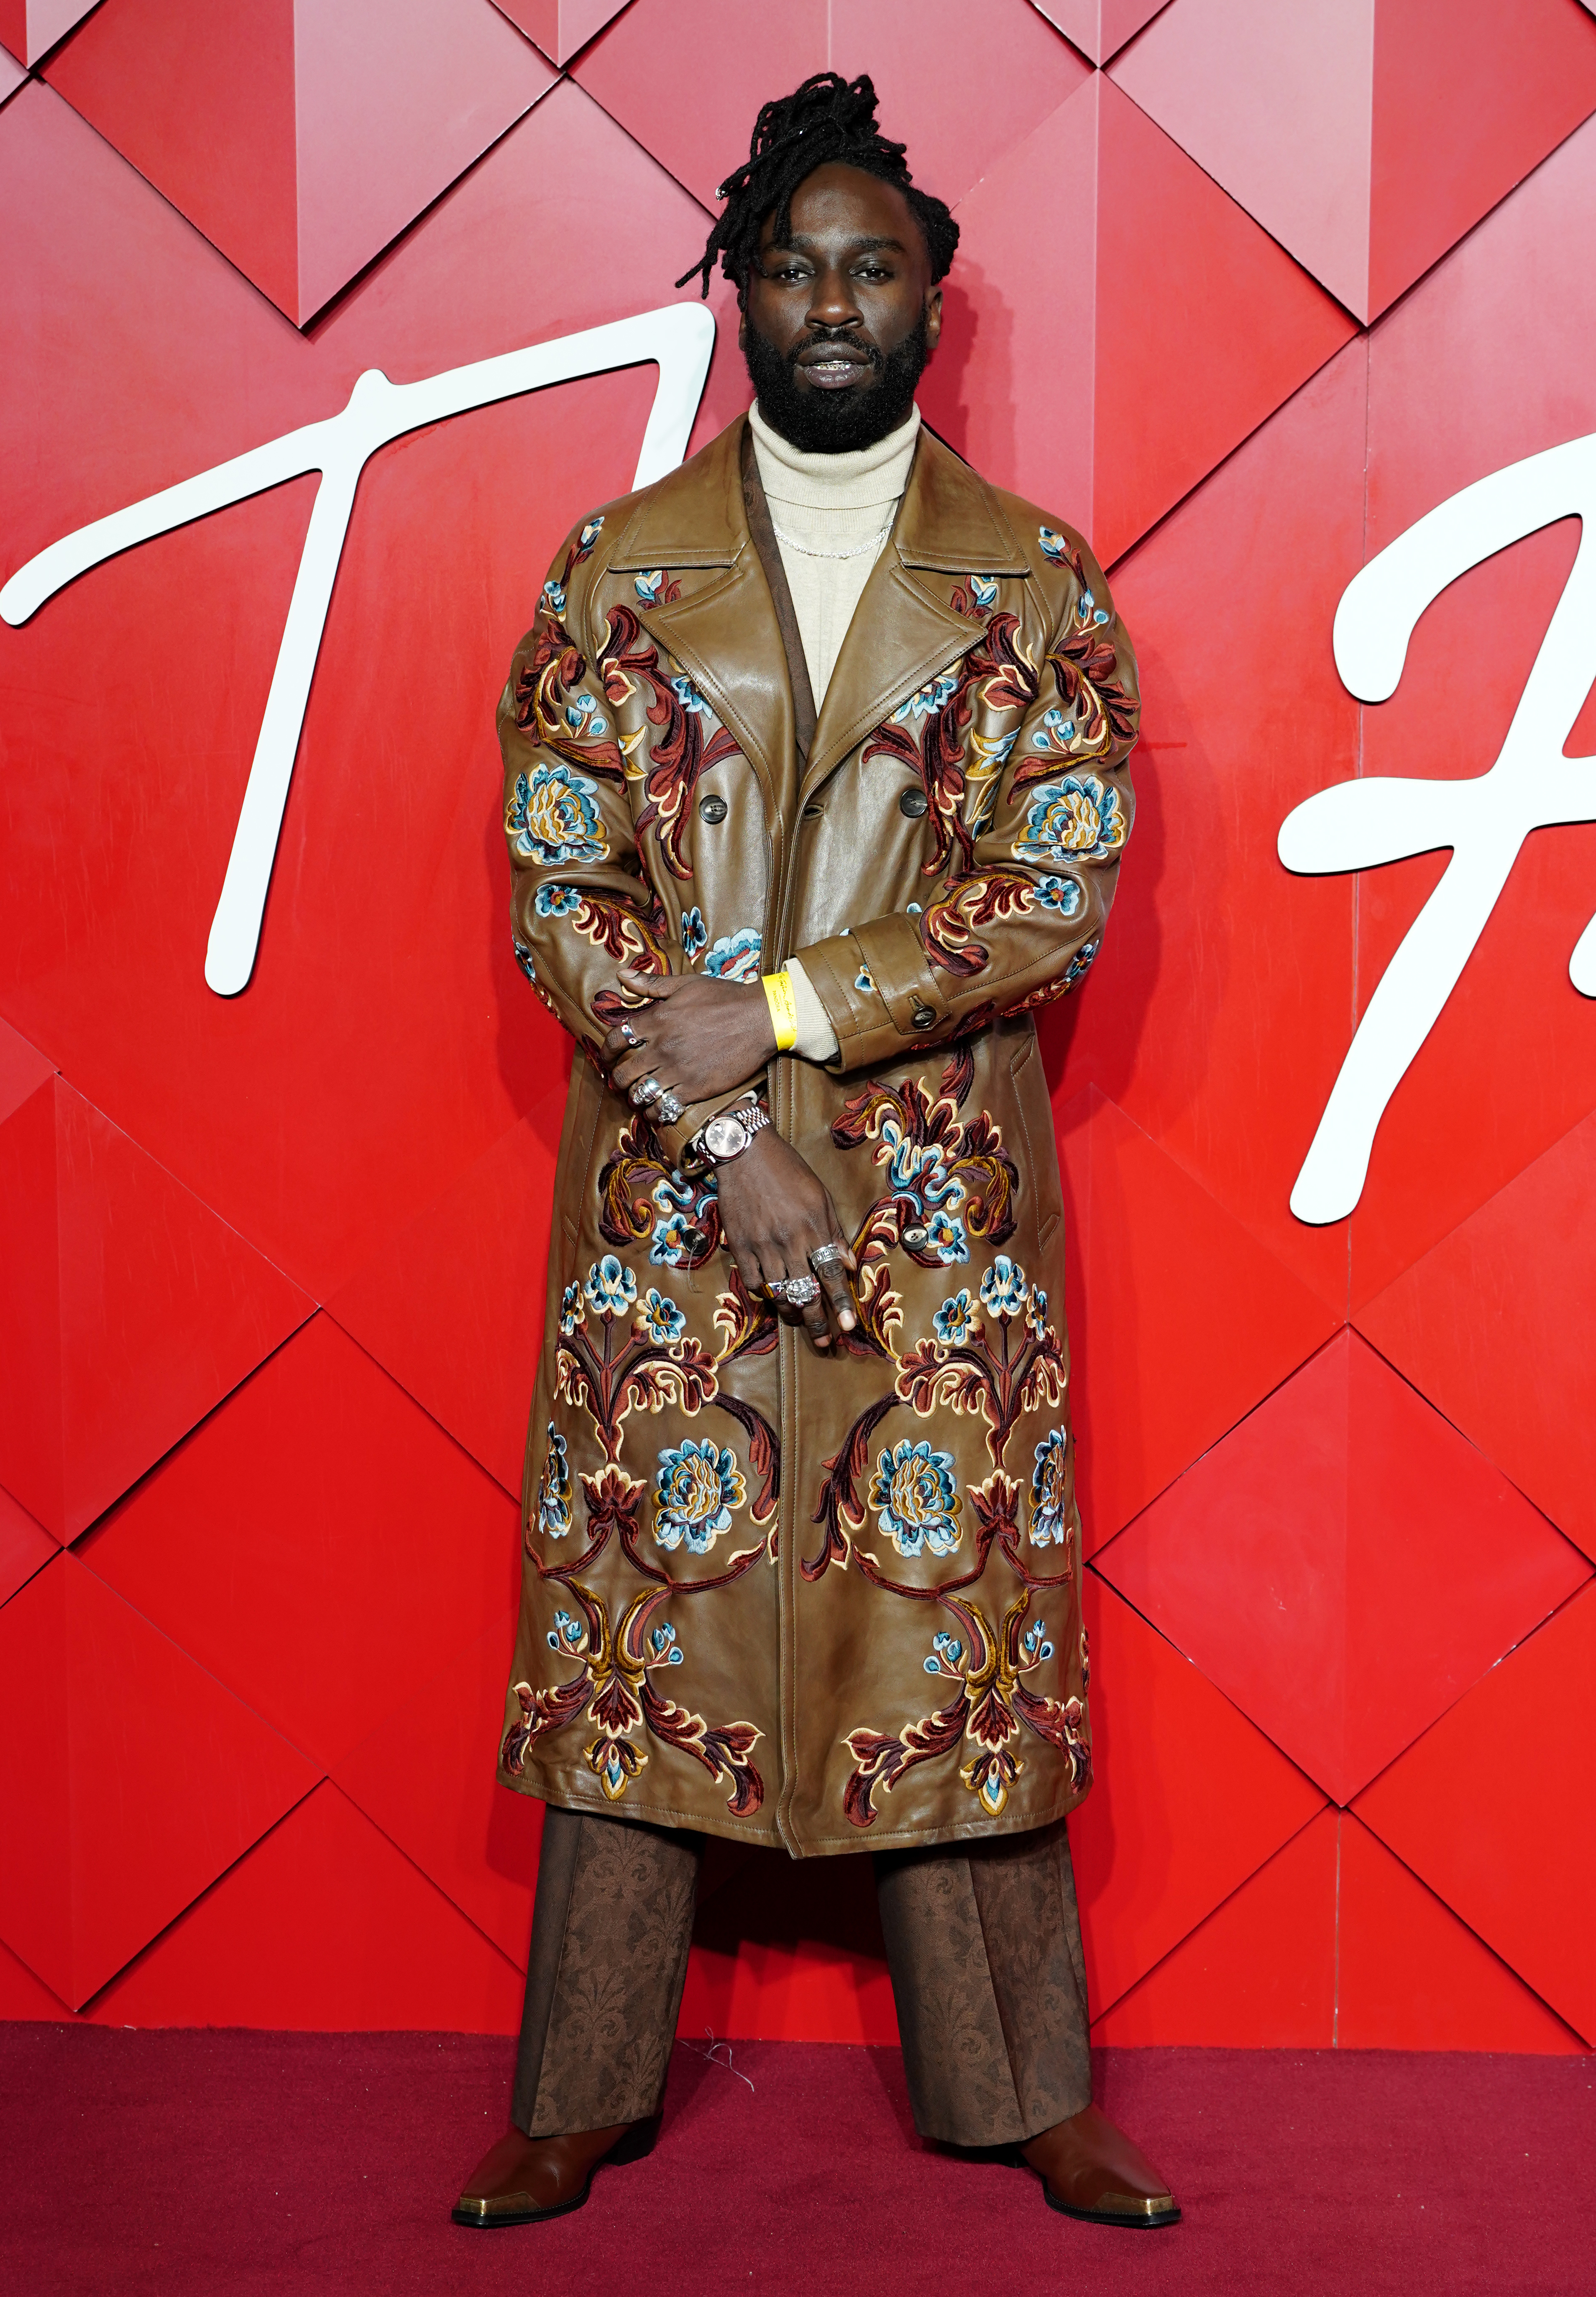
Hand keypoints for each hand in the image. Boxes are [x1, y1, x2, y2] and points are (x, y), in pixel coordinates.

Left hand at [602, 964, 775, 1107]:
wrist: (761, 1018)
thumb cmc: (726, 997)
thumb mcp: (687, 983)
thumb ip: (652, 984)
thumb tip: (621, 976)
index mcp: (657, 1020)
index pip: (617, 1039)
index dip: (606, 1051)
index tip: (607, 1057)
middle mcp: (662, 1047)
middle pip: (624, 1072)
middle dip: (618, 1079)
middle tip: (621, 1081)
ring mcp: (677, 1070)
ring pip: (640, 1093)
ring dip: (635, 1097)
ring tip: (638, 1097)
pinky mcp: (695, 1089)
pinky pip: (663, 1108)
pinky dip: (656, 1111)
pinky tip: (658, 1109)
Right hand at [715, 1130, 857, 1350]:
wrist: (745, 1153)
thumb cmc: (788, 1172)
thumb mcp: (820, 1197)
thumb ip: (834, 1233)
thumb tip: (849, 1265)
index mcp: (813, 1228)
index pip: (831, 1274)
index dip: (841, 1303)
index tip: (848, 1327)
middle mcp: (788, 1241)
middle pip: (805, 1291)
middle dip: (816, 1321)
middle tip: (824, 1341)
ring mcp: (762, 1246)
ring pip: (778, 1292)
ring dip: (791, 1312)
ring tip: (799, 1320)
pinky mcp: (740, 1245)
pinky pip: (752, 1282)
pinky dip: (763, 1294)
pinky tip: (771, 1296)